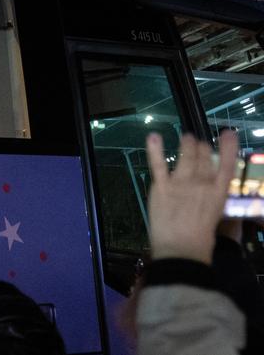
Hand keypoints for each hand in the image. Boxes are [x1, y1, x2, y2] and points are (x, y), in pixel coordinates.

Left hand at [145, 132, 237, 263]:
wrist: (181, 248)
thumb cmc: (201, 240)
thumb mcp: (215, 217)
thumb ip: (211, 200)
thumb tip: (209, 192)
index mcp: (219, 193)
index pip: (227, 165)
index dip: (228, 147)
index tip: (228, 133)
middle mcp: (202, 183)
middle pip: (203, 159)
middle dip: (201, 148)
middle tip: (197, 142)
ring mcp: (181, 183)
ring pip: (185, 157)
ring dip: (186, 145)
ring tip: (185, 137)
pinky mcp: (161, 187)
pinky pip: (158, 164)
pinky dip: (154, 149)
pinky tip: (153, 136)